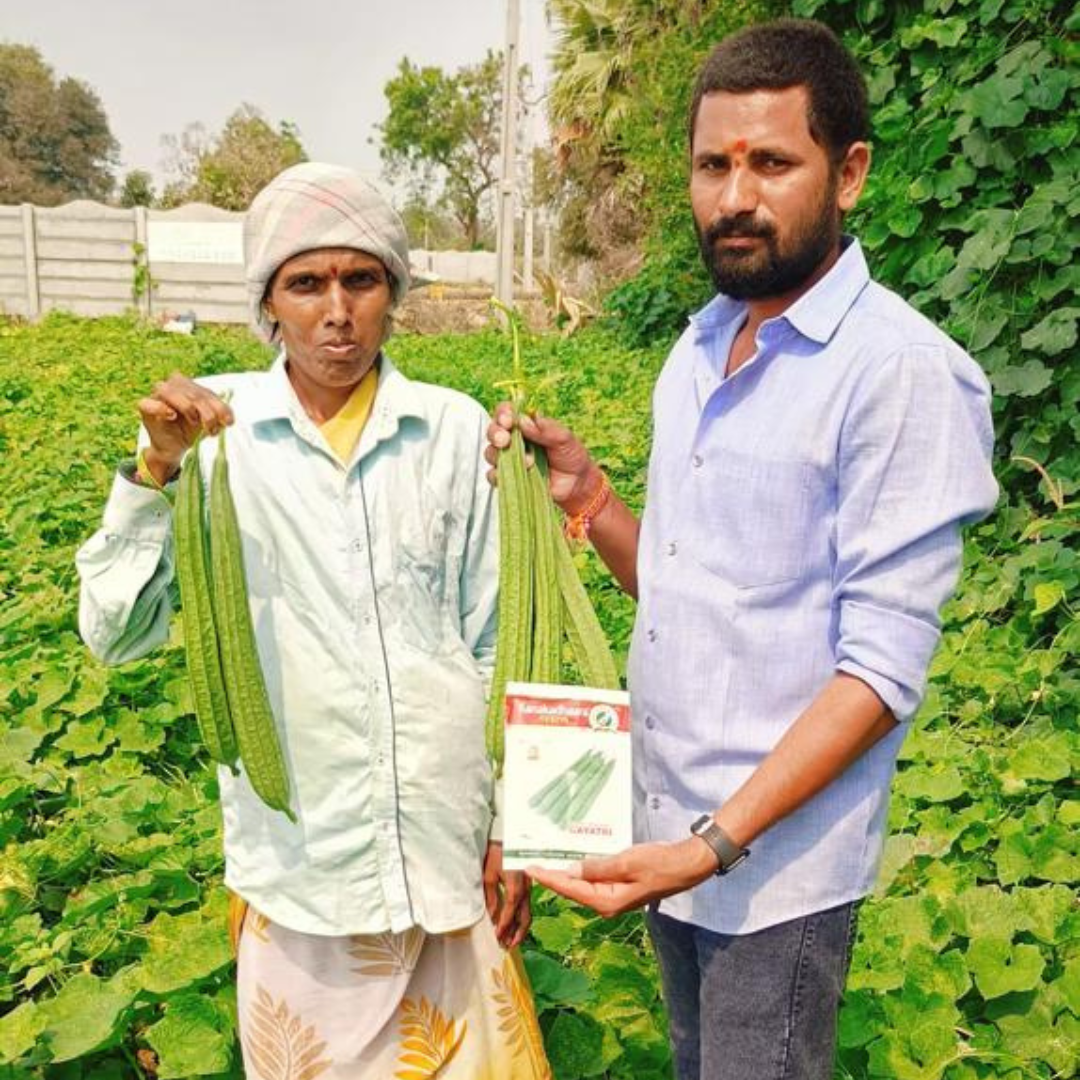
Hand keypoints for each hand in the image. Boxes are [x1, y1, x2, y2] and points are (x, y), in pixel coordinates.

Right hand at [137, 373, 232, 482]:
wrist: (175, 447)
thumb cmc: (191, 430)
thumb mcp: (209, 422)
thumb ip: (219, 415)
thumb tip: (228, 419)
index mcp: (190, 385)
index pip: (207, 393)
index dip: (220, 407)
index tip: (229, 423)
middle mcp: (173, 385)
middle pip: (193, 394)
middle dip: (207, 413)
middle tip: (212, 429)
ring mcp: (157, 394)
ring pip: (172, 393)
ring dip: (188, 409)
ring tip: (194, 423)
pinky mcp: (145, 407)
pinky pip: (149, 403)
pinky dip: (161, 408)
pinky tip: (172, 415)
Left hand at [483, 841, 531, 948]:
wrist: (511, 838)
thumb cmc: (498, 854)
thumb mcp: (490, 876)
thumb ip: (492, 898)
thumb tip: (493, 918)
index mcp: (515, 888)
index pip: (509, 914)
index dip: (503, 928)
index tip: (496, 938)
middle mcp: (525, 890)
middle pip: (524, 918)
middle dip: (516, 935)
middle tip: (507, 946)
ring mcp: (528, 888)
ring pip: (528, 914)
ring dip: (520, 929)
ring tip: (511, 940)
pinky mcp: (528, 886)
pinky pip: (527, 906)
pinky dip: (521, 918)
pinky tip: (515, 924)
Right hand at [485, 402, 602, 514]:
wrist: (577, 484)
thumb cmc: (571, 456)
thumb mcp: (564, 438)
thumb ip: (546, 428)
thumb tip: (523, 421)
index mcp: (525, 425)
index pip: (506, 413)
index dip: (502, 414)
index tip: (508, 421)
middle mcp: (514, 440)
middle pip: (493, 431)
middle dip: (496, 433)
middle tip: (505, 440)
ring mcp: (509, 459)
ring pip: (490, 453)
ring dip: (501, 456)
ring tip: (528, 462)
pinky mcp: (508, 478)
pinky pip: (493, 476)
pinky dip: (498, 475)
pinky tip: (513, 475)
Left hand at [527, 839, 718, 917]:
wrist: (685, 865)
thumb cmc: (658, 863)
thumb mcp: (627, 863)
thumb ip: (598, 868)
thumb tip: (571, 870)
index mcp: (607, 901)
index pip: (570, 888)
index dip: (548, 878)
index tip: (529, 869)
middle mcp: (607, 903)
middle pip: (572, 889)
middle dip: (552, 877)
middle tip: (530, 862)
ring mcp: (613, 896)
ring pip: (582, 885)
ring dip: (565, 873)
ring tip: (545, 860)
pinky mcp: (618, 886)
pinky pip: (594, 879)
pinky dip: (581, 870)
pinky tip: (571, 860)